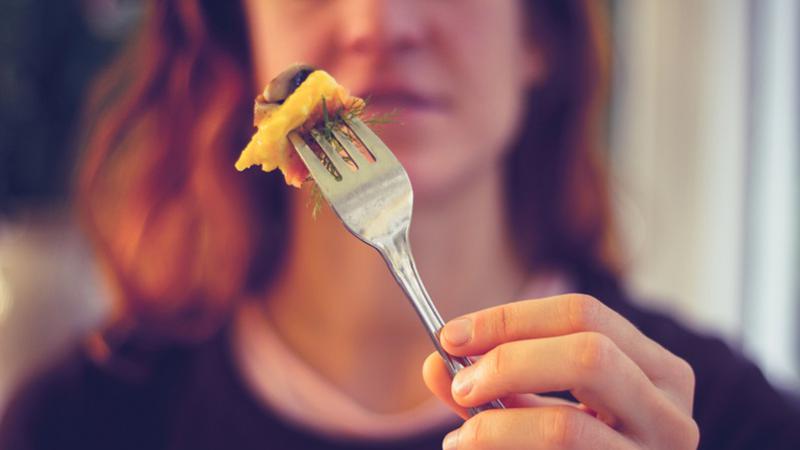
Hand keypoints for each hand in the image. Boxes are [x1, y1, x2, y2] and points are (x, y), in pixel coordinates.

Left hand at [422, 294, 698, 448]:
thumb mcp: (537, 411)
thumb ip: (492, 386)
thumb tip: (435, 364)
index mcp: (656, 370)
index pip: (583, 314)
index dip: (510, 318)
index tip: (450, 336)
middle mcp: (670, 413)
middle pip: (589, 353)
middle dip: (509, 362)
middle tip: (461, 383)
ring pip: (566, 426)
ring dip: (496, 426)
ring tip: (461, 438)